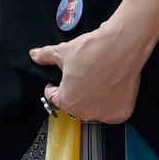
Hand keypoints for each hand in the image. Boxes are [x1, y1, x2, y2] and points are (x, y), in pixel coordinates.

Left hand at [29, 19, 148, 126]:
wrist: (124, 44)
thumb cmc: (95, 50)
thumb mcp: (63, 51)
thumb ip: (46, 56)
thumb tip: (35, 55)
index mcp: (67, 101)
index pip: (53, 98)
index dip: (55, 85)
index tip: (63, 78)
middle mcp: (85, 113)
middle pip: (74, 105)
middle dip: (76, 92)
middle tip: (84, 75)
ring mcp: (104, 115)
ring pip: (93, 108)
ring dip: (93, 98)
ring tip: (99, 78)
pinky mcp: (121, 113)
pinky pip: (112, 111)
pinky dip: (112, 102)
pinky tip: (112, 86)